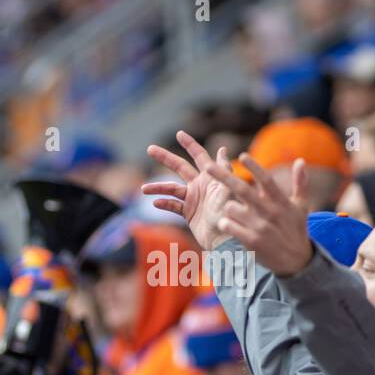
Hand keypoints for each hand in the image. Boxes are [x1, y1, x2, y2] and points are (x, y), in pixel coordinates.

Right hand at [143, 130, 234, 250]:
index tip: (179, 133)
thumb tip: (223, 150)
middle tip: (150, 149)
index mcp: (211, 176)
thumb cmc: (231, 214)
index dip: (190, 144)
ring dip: (157, 187)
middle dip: (165, 157)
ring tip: (143, 189)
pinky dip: (164, 204)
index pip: (199, 156)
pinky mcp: (189, 213)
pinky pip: (173, 206)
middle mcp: (201, 185)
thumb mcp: (229, 190)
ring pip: (171, 188)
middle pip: (180, 167)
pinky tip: (155, 204)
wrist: (227, 240)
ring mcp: (194, 198)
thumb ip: (223, 171)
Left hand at [201, 152, 313, 277]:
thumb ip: (300, 183)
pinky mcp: (253, 242)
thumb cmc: (296, 229)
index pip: (266, 180)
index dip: (254, 167)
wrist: (296, 260)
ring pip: (233, 209)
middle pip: (243, 190)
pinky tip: (223, 224)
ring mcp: (261, 227)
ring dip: (226, 207)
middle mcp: (270, 212)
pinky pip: (231, 227)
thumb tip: (301, 161)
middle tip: (207, 167)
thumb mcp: (301, 206)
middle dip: (224, 177)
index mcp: (280, 201)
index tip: (241, 155)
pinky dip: (225, 223)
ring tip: (230, 211)